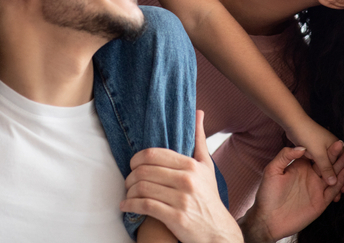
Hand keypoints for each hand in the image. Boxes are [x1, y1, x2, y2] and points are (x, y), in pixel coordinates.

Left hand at [121, 110, 242, 242]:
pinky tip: (125, 206)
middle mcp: (186, 180)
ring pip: (143, 188)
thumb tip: (198, 112)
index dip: (137, 158)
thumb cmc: (209, 196)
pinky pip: (145, 206)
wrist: (218, 232)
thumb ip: (199, 139)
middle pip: (145, 170)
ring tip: (127, 193)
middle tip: (128, 180)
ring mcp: (181, 199)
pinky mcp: (176, 218)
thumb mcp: (206, 165)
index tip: (133, 164)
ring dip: (129, 191)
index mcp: (191, 165)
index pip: (154, 154)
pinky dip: (130, 205)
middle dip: (131, 175)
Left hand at [239, 143, 343, 242]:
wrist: (268, 217)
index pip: (316, 156)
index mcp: (300, 166)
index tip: (337, 142)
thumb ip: (285, 156)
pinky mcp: (320, 201)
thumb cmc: (267, 192)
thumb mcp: (273, 169)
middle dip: (338, 157)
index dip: (327, 150)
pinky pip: (332, 190)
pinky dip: (340, 182)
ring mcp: (316, 188)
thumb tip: (301, 148)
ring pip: (332, 176)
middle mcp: (310, 175)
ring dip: (341, 168)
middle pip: (327, 164)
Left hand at [285, 115, 342, 186]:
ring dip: (332, 179)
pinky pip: (320, 168)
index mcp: (336, 147)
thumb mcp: (318, 152)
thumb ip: (326, 167)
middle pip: (337, 168)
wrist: (293, 123)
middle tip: (340, 194)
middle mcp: (330, 150)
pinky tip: (323, 185)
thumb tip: (334, 182)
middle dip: (339, 180)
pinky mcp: (313, 153)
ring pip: (328, 169)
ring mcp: (321, 152)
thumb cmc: (307, 135)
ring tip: (334, 193)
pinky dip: (323, 176)